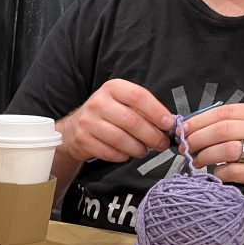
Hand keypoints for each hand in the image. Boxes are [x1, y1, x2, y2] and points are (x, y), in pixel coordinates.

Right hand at [58, 79, 173, 162]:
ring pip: (121, 139)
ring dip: (138, 148)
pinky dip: (122, 156)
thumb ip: (143, 110)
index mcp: (112, 88)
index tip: (168, 124)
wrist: (75, 127)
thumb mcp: (122, 103)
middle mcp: (98, 102)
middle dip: (152, 136)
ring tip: (144, 150)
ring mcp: (88, 122)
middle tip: (162, 144)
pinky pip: (109, 152)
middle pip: (131, 121)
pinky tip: (127, 154)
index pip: (138, 96)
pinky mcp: (83, 140)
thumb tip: (167, 126)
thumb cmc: (107, 115)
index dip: (156, 111)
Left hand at [183, 103, 243, 214]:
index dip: (199, 121)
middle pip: (222, 129)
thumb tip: (191, 128)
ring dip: (204, 155)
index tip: (182, 130)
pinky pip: (232, 171)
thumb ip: (230, 125)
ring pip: (226, 149)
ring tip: (196, 160)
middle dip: (197, 138)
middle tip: (184, 147)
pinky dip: (217, 172)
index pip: (225, 111)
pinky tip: (216, 172)